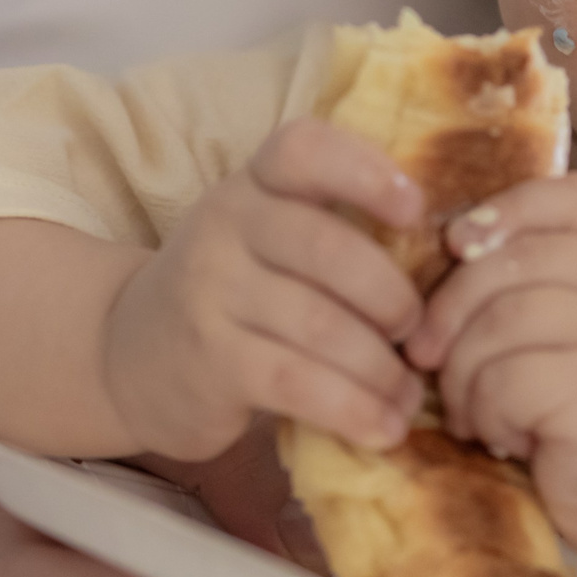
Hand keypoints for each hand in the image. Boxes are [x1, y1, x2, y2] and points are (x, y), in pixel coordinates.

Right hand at [99, 119, 426, 460]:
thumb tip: (448, 270)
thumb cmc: (231, 295)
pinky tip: (382, 427)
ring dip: (382, 370)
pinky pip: (298, 381)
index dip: (365, 171)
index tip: (416, 211)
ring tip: (408, 396)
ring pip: (321, 324)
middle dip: (392, 298)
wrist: (128, 355)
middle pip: (328, 247)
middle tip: (419, 335)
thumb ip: (332, 234)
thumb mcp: (265, 241)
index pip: (302, 149)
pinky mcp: (210, 360)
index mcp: (252, 185)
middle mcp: (225, 225)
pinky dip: (353, 408)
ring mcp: (211, 292)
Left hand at [404, 172, 576, 560]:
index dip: (505, 209)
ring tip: (472, 413)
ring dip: (462, 375)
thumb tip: (448, 251)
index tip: (458, 244)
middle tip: (426, 358)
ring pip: (497, 322)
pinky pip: (503, 380)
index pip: (573, 197)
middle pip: (509, 260)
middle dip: (448, 311)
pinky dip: (484, 415)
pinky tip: (505, 439)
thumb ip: (545, 289)